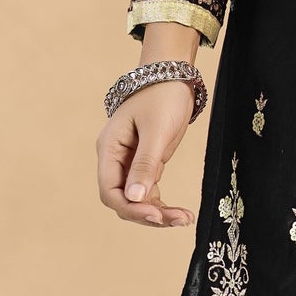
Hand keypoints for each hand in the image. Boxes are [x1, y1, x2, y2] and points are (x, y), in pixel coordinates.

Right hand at [96, 78, 197, 227]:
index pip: (110, 191)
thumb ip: (145, 164)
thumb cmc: (163, 96)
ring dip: (158, 213)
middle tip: (179, 220)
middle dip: (147, 214)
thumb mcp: (156, 130)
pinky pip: (149, 191)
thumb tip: (134, 199)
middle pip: (123, 200)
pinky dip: (163, 203)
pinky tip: (182, 213)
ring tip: (186, 219)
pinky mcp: (146, 163)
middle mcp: (115, 159)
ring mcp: (130, 162)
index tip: (156, 215)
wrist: (173, 75)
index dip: (131, 207)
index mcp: (109, 149)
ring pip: (137, 199)